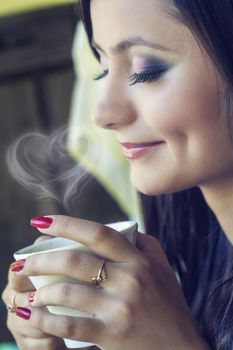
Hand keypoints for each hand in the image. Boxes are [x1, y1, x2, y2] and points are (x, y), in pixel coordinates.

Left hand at [10, 216, 209, 349]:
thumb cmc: (170, 307)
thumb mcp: (163, 269)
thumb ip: (147, 245)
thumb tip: (128, 229)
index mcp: (138, 260)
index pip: (97, 233)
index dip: (66, 223)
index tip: (41, 221)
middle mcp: (128, 280)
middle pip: (74, 260)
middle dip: (40, 258)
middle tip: (22, 261)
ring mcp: (119, 308)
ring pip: (66, 291)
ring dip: (40, 289)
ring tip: (29, 290)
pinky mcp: (111, 334)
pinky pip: (69, 324)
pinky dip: (45, 319)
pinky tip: (33, 313)